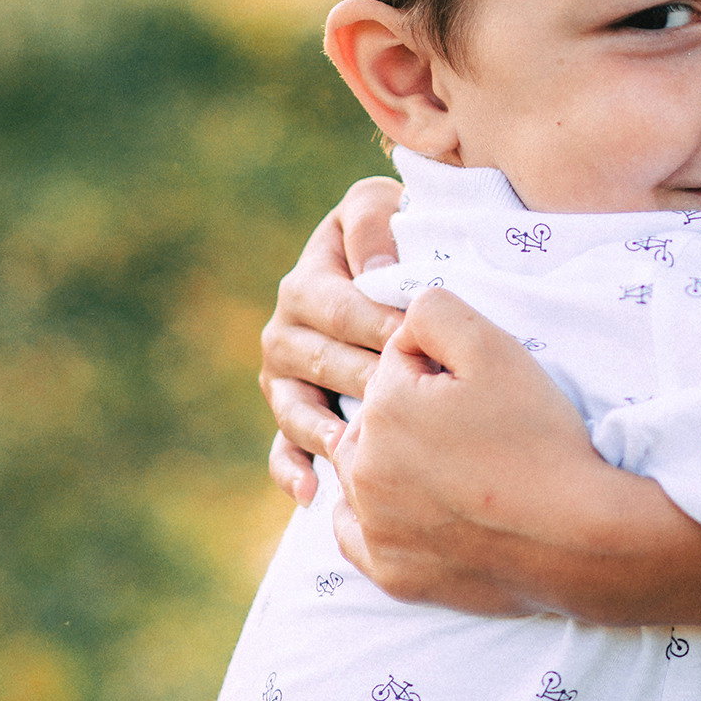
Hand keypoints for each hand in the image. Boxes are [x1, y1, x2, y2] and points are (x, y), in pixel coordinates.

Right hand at [260, 178, 403, 500]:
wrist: (393, 268)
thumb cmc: (397, 236)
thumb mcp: (381, 206)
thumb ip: (373, 221)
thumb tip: (376, 270)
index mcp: (306, 282)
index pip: (341, 310)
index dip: (380, 326)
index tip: (418, 344)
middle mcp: (285, 331)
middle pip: (324, 364)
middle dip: (368, 383)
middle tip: (408, 405)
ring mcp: (283, 379)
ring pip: (300, 411)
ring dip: (329, 432)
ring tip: (359, 452)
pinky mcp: (289, 415)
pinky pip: (281, 449)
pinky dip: (293, 472)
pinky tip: (315, 494)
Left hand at [330, 285, 627, 613]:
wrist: (577, 536)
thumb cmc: (539, 438)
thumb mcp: (495, 348)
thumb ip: (434, 311)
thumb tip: (402, 318)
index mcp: (382, 409)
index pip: (396, 364)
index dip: (441, 369)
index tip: (479, 391)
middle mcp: (362, 470)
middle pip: (372, 419)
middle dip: (408, 415)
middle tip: (471, 431)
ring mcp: (373, 527)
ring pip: (360, 474)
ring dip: (389, 463)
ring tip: (451, 467)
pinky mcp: (389, 573)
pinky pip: (355, 535)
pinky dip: (374, 519)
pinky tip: (410, 509)